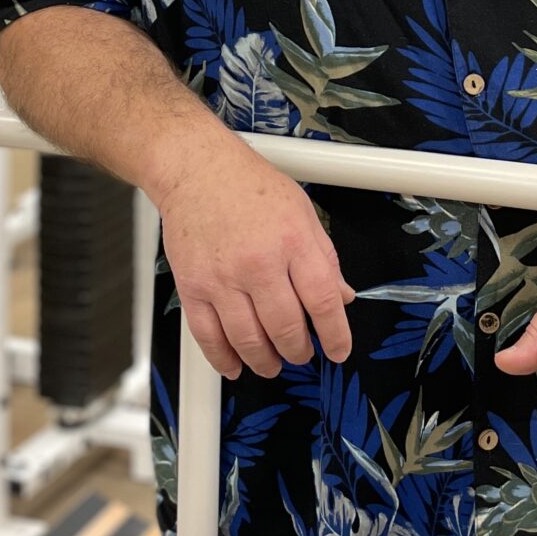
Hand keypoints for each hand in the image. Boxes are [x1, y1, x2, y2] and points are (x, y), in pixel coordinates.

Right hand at [152, 136, 355, 379]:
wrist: (198, 170)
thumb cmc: (250, 187)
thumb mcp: (302, 213)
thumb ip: (325, 258)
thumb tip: (343, 296)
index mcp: (293, 241)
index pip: (323, 301)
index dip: (336, 334)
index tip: (339, 350)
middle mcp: (259, 262)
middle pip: (286, 327)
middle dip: (299, 350)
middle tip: (302, 353)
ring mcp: (223, 278)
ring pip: (248, 339)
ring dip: (265, 361)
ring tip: (273, 364)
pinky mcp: (193, 286)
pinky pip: (208, 335)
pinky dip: (223, 358)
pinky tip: (235, 365)